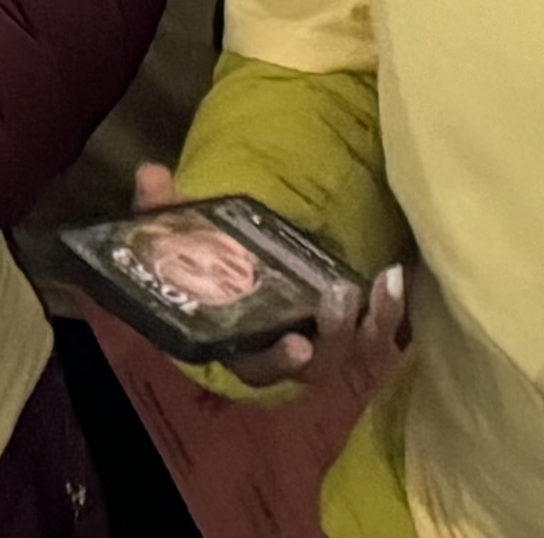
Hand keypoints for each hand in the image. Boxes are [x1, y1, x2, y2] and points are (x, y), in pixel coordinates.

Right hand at [122, 166, 405, 397]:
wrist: (247, 248)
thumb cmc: (212, 248)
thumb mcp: (187, 228)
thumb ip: (167, 209)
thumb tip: (150, 173)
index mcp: (240, 342)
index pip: (256, 368)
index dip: (276, 362)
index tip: (295, 344)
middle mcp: (283, 351)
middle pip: (314, 370)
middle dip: (332, 340)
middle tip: (339, 299)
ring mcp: (322, 342)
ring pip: (352, 357)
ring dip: (371, 328)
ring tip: (381, 284)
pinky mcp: (352, 325)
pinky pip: (377, 336)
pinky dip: (390, 314)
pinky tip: (393, 276)